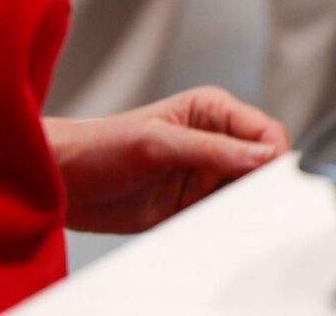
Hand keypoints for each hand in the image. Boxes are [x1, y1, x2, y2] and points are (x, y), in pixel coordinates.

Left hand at [45, 87, 288, 234]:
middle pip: (261, 163)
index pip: (264, 131)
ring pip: (246, 191)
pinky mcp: (193, 204)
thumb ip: (212, 149)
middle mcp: (215, 140)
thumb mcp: (158, 142)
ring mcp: (204, 174)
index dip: (273, 156)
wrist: (62, 183)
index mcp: (212, 111)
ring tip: (227, 214)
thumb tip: (262, 156)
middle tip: (250, 202)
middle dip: (262, 183)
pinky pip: (223, 214)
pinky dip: (226, 222)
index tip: (269, 180)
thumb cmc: (100, 146)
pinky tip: (216, 225)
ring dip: (243, 204)